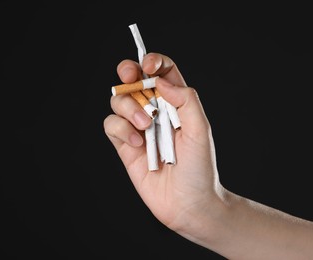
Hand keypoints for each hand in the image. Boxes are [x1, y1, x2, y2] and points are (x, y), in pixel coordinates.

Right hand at [104, 52, 224, 237]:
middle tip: (129, 76)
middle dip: (128, 72)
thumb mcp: (200, 129)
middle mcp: (155, 112)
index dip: (153, 61)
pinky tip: (138, 144)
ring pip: (119, 101)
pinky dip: (121, 130)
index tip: (148, 65)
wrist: (188, 204)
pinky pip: (112, 125)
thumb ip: (185, 99)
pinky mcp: (125, 146)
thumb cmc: (200, 169)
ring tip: (144, 126)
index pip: (162, 73)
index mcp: (176, 104)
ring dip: (128, 108)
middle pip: (134, 81)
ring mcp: (138, 129)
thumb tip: (159, 81)